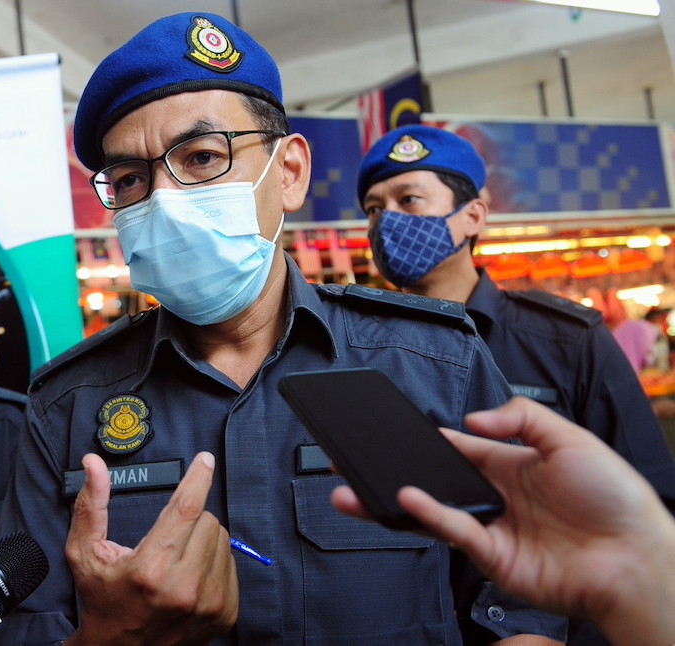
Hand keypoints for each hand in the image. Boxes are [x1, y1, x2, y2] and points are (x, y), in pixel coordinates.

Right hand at [66, 451, 237, 645]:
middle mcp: (184, 587)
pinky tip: (190, 575)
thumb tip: (94, 464)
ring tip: (176, 559)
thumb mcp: (85, 553)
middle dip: (188, 519)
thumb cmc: (103, 600)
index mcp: (150, 569)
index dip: (198, 478)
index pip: (186, 509)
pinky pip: (231, 563)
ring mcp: (209, 602)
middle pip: (207, 520)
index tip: (205, 460)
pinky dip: (213, 561)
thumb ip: (91, 505)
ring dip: (201, 539)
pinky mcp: (225, 613)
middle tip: (166, 538)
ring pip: (222, 540)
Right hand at [331, 397, 674, 645]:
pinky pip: (452, 533)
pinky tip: (406, 499)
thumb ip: (522, 417)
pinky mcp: (492, 557)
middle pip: (434, 482)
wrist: (637, 557)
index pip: (458, 449)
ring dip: (392, 501)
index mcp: (512, 466)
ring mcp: (491, 528)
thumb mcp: (572, 438)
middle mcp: (496, 497)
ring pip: (431, 511)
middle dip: (394, 473)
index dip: (428, 440)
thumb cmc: (616, 498)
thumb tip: (471, 421)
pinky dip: (428, 515)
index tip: (391, 430)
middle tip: (355, 462)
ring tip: (354, 490)